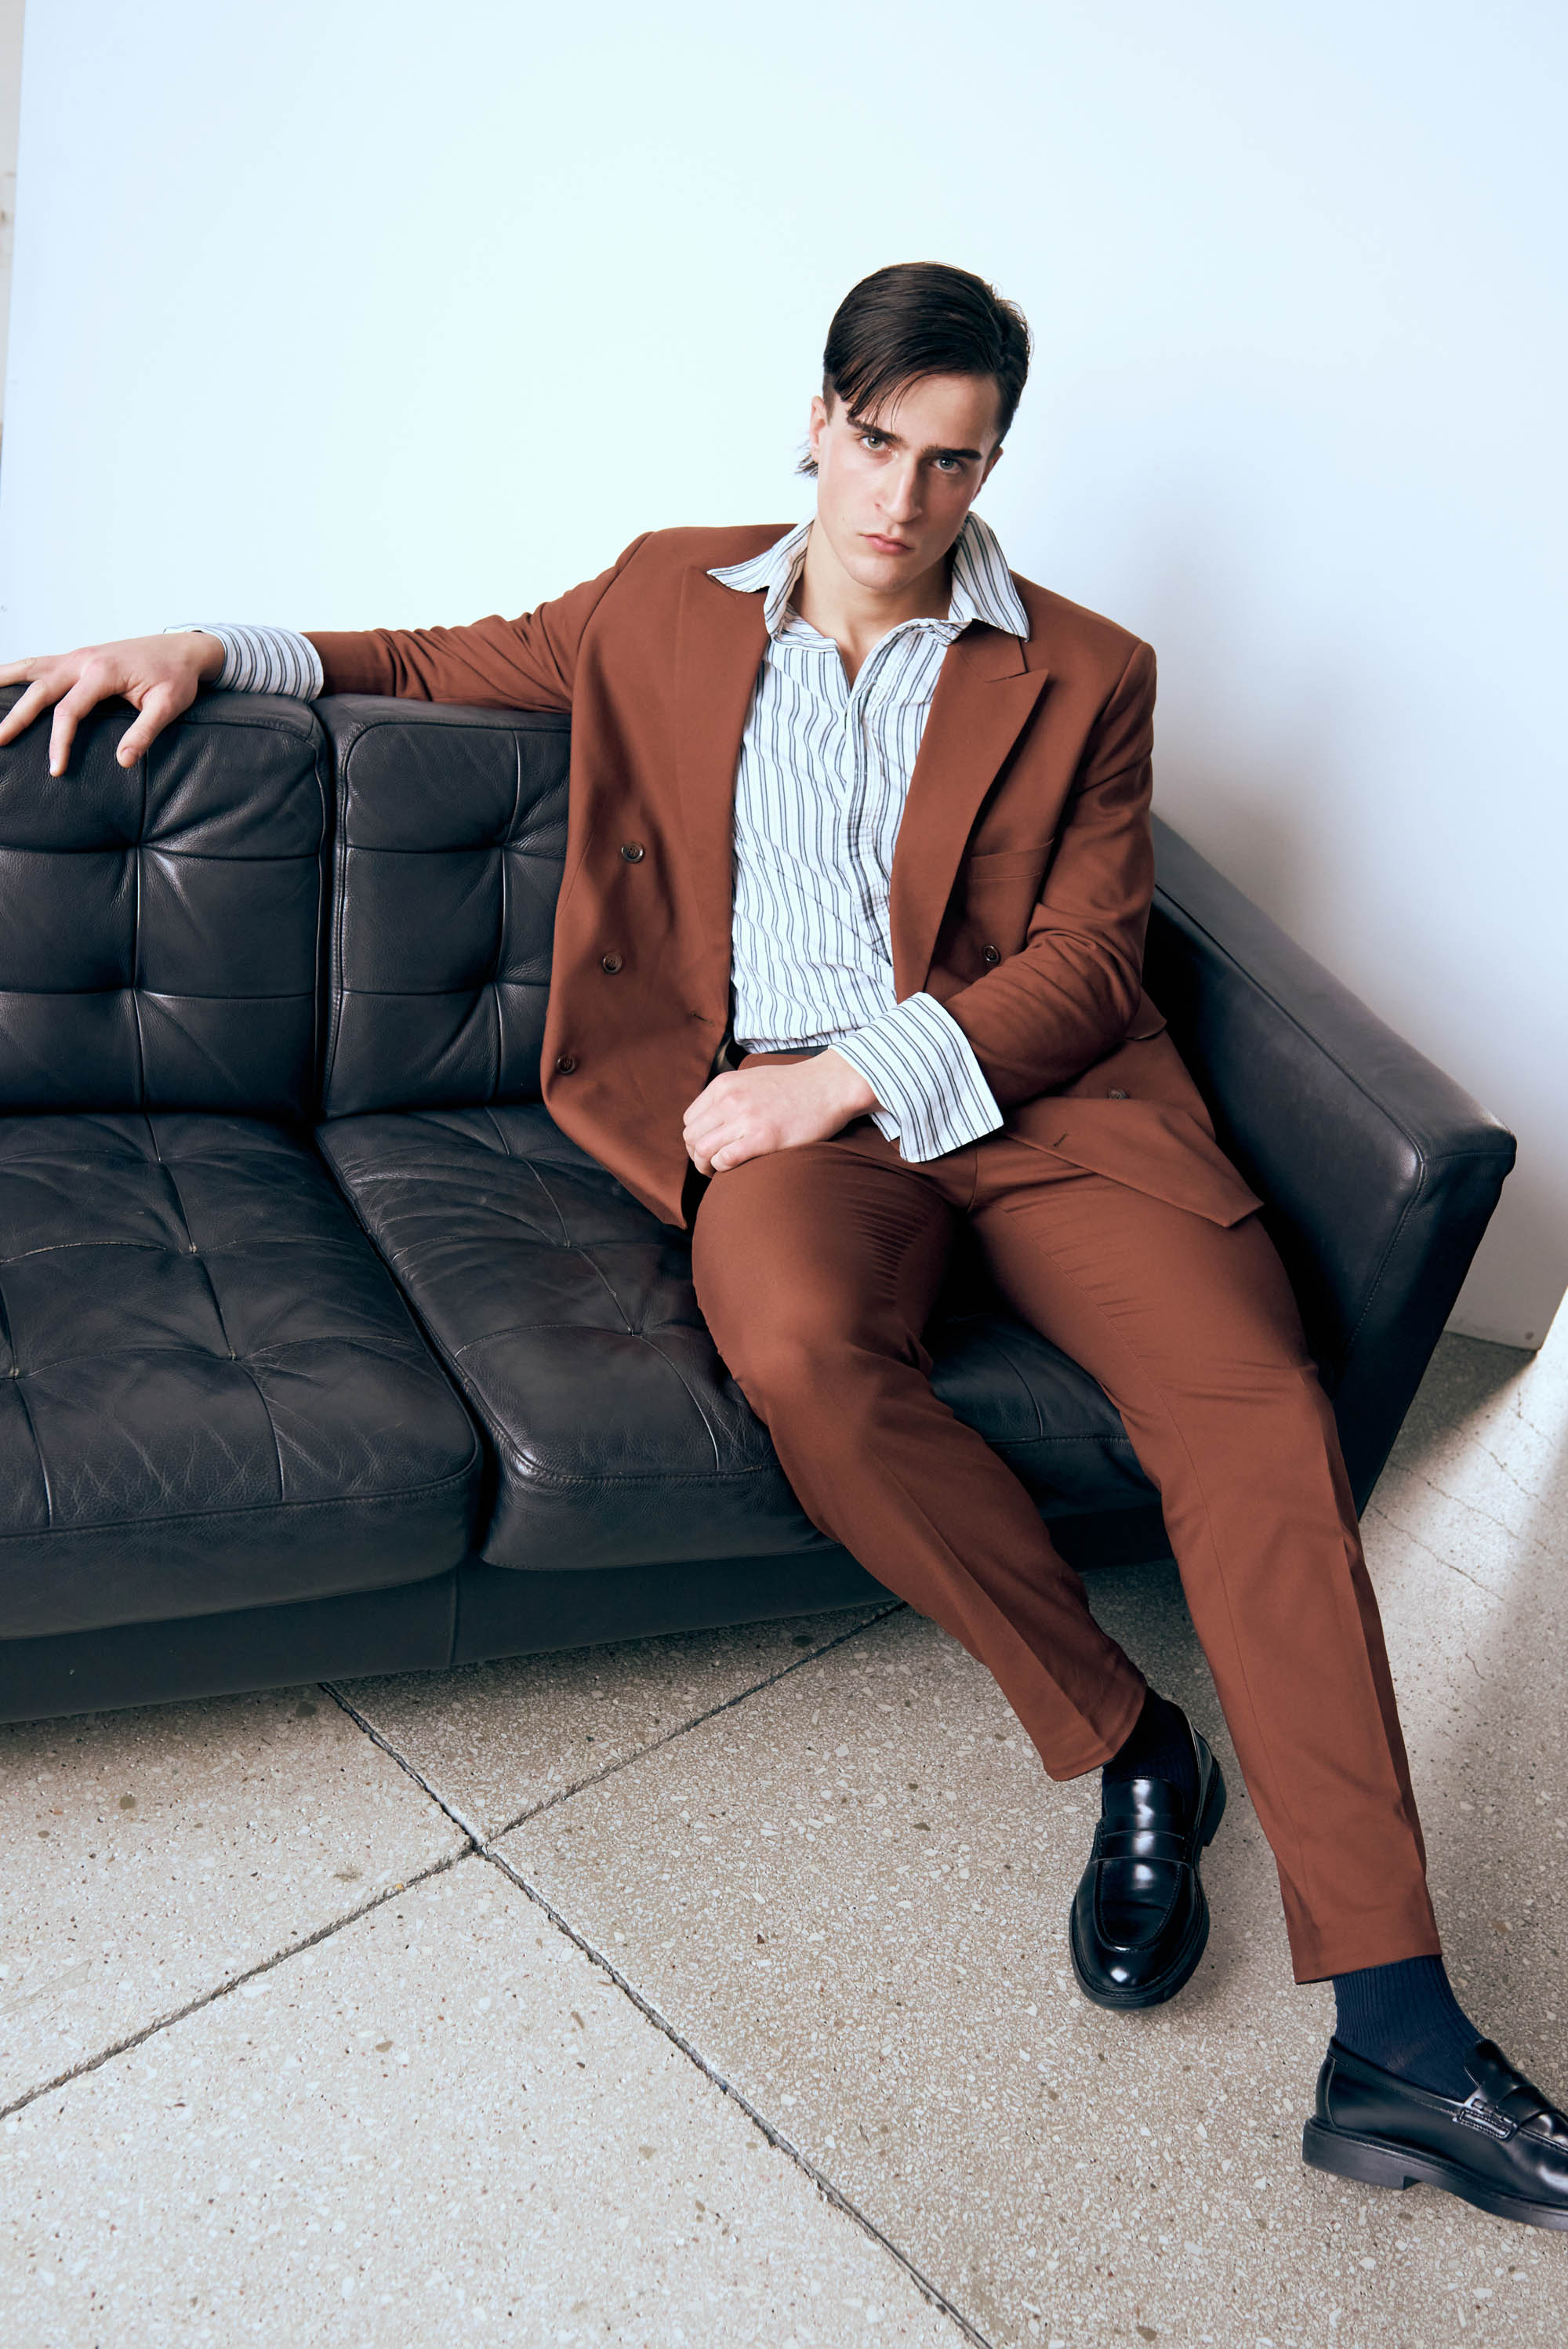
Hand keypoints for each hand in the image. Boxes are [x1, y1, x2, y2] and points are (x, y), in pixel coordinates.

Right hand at [0, 632, 226, 775]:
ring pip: (31, 667)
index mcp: (103, 672)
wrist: (184, 649)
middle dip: (16, 716)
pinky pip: (41, 664)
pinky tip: (4, 682)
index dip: (59, 742)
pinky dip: (18, 672)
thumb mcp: (168, 706)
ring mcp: (78, 656)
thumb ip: (144, 733)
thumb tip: (123, 762)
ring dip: (4, 680)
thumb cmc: (177, 677)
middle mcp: (83, 660)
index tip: (55, 769)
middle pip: (39, 689)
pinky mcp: (78, 657)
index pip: (69, 712)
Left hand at [682, 1049, 877, 1174]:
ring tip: (718, 1170)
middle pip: (692, 1137)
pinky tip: (733, 1169)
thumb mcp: (752, 1078)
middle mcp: (730, 1100)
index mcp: (724, 1085)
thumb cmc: (795, 1086)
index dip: (696, 1138)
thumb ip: (729, 1094)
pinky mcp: (762, 1138)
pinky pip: (724, 1160)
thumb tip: (712, 1118)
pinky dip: (722, 1169)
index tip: (709, 1147)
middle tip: (712, 1164)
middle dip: (697, 1155)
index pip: (690, 1120)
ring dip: (706, 1166)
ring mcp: (745, 1119)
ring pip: (703, 1151)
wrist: (829, 1086)